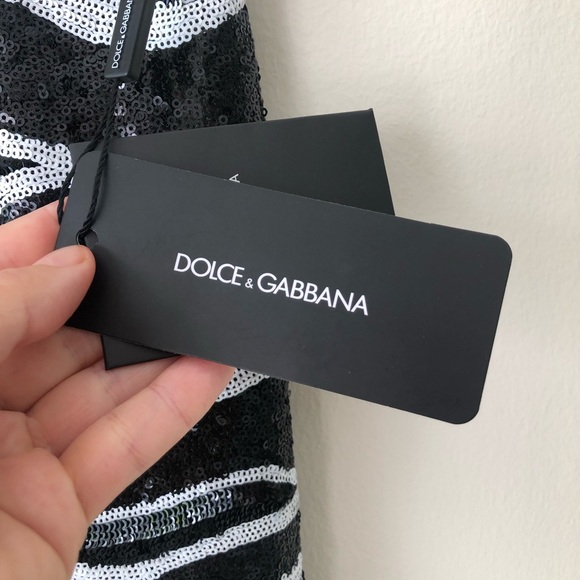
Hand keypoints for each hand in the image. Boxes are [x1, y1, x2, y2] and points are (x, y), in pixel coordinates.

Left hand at [0, 203, 233, 579]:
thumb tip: (69, 264)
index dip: (30, 251)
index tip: (85, 219)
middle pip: (49, 340)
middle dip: (105, 304)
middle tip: (156, 268)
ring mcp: (12, 463)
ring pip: (96, 392)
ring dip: (154, 355)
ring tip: (200, 313)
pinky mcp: (60, 508)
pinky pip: (123, 448)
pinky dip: (171, 409)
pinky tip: (207, 369)